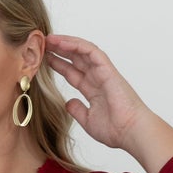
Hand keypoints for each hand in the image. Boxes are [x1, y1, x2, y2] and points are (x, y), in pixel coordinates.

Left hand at [44, 34, 151, 152]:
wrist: (131, 132)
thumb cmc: (116, 129)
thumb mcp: (88, 119)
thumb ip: (77, 110)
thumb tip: (68, 103)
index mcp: (94, 89)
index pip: (72, 72)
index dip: (58, 65)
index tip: (42, 59)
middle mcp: (98, 78)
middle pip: (76, 59)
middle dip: (59, 50)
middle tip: (41, 44)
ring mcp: (103, 72)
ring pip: (82, 51)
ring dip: (65, 43)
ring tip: (49, 39)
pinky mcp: (108, 69)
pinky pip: (91, 51)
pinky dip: (76, 45)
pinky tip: (61, 42)